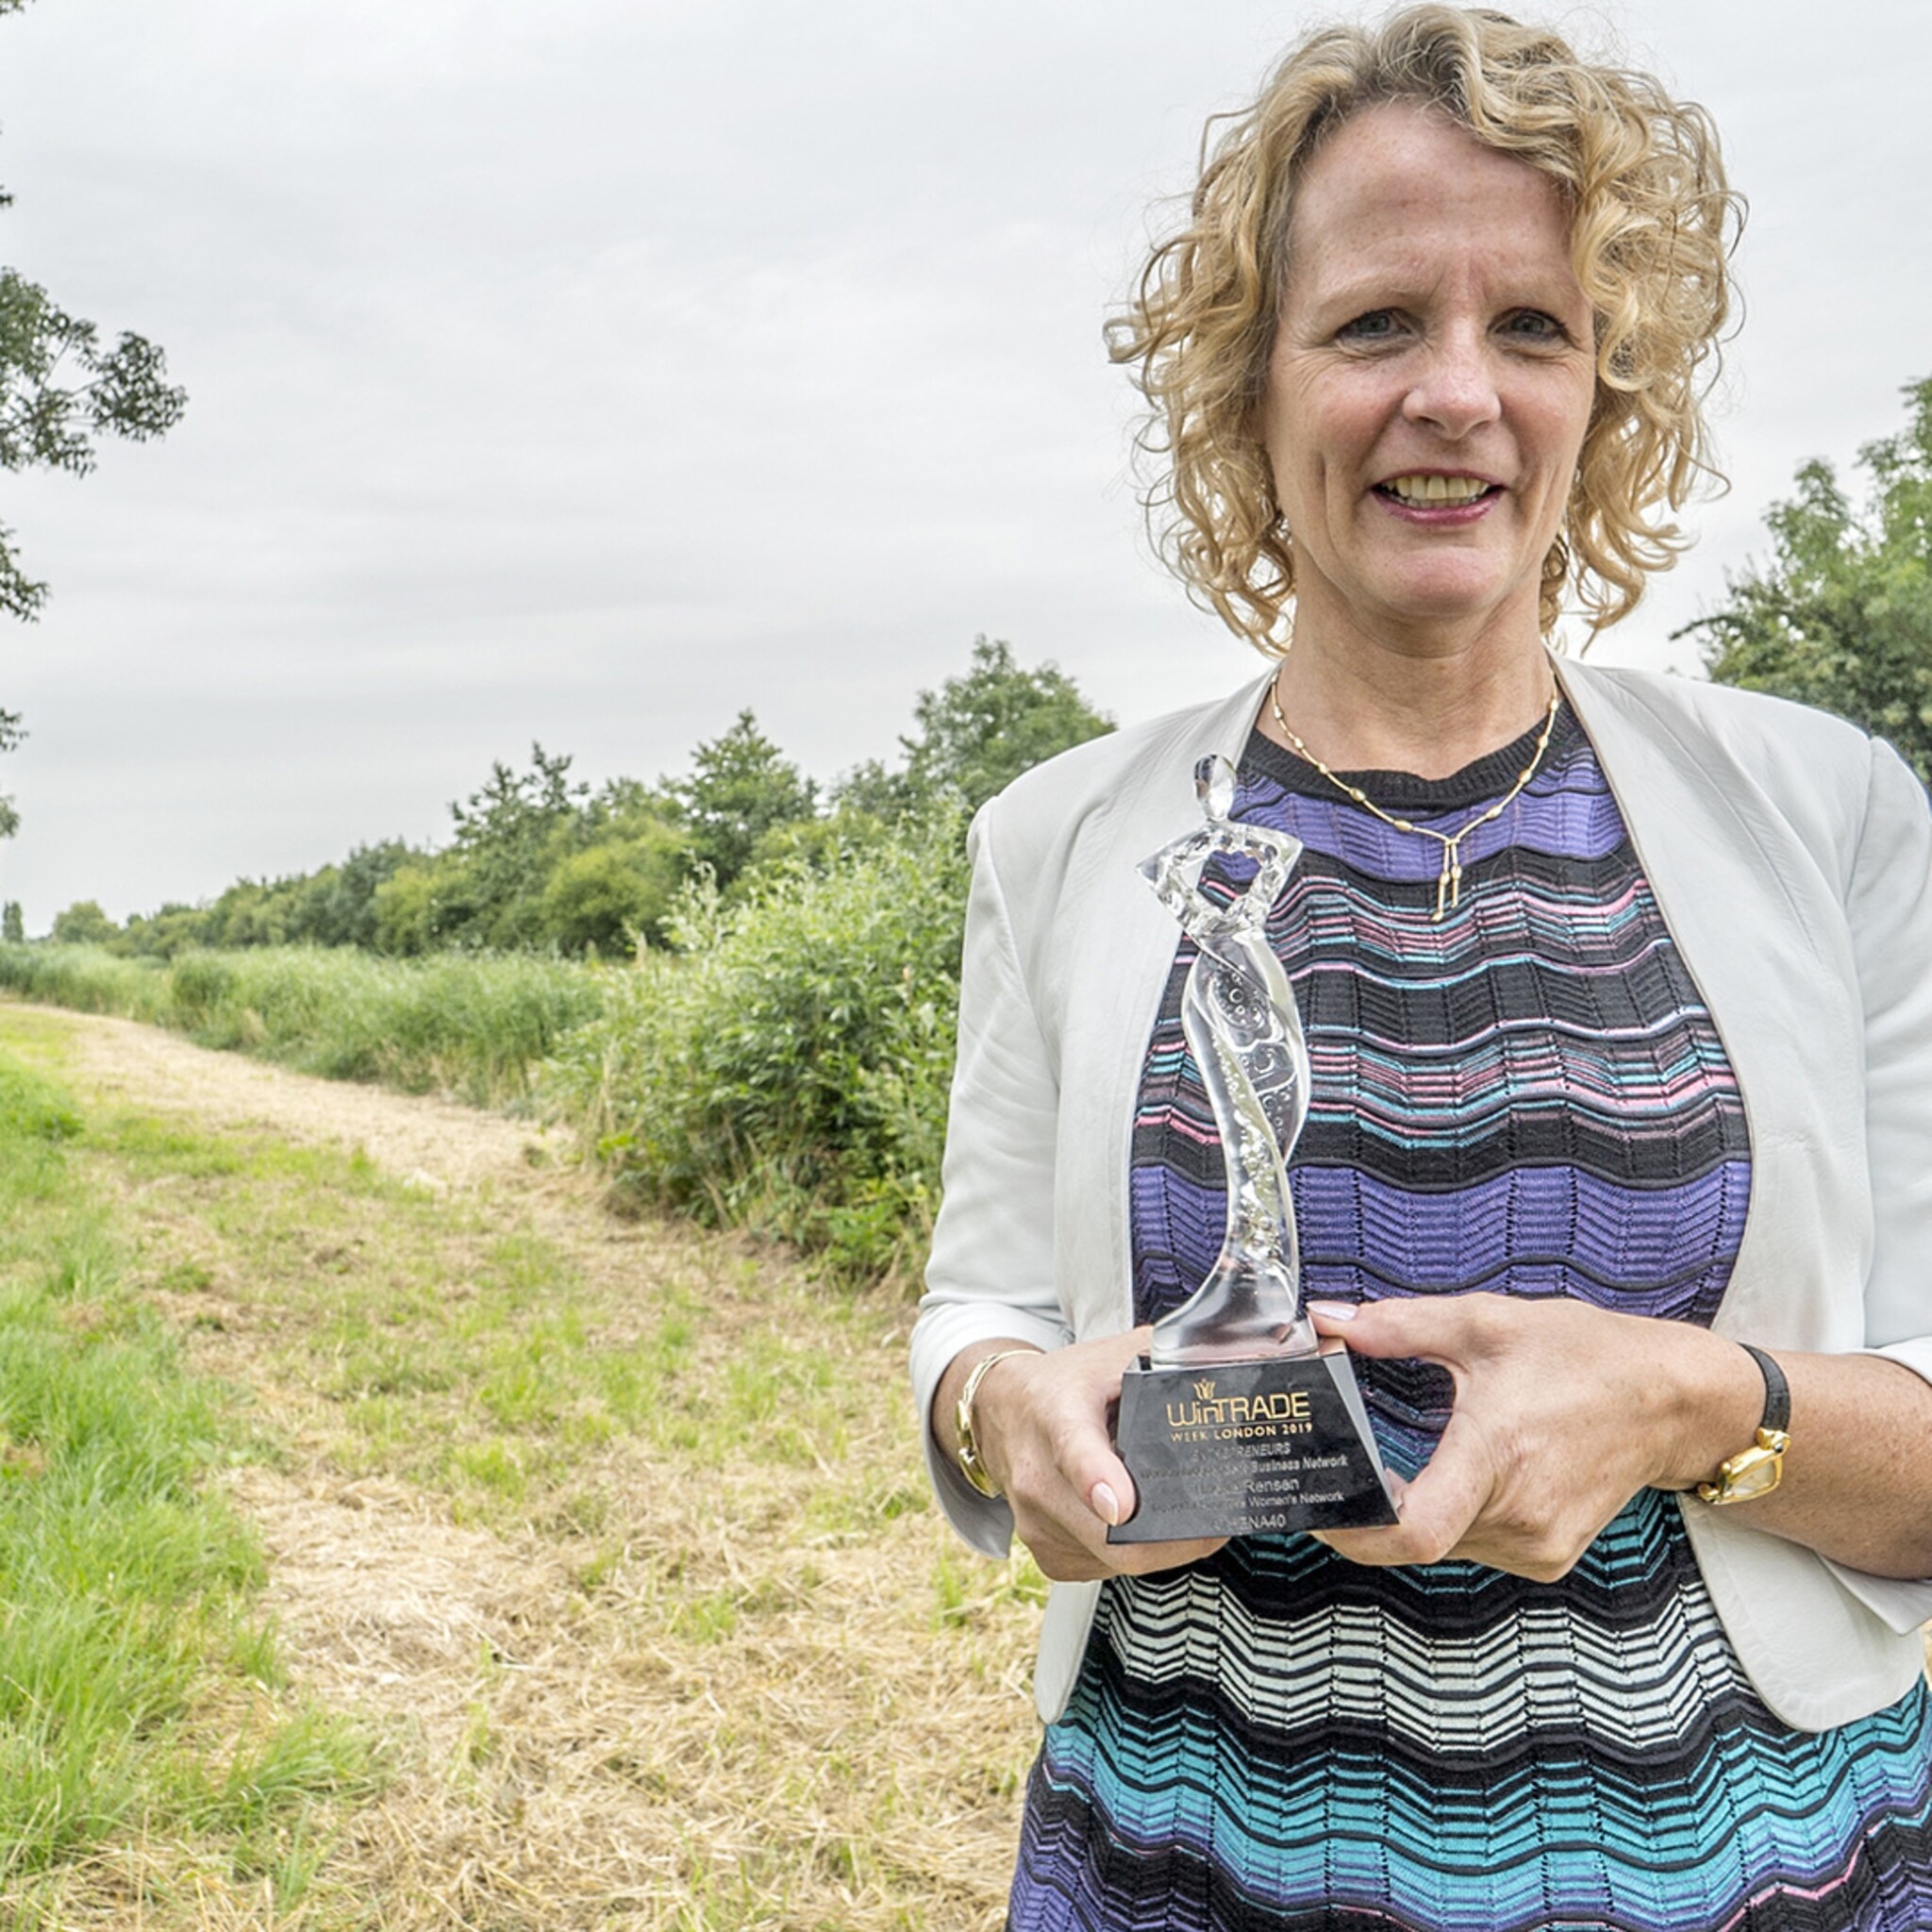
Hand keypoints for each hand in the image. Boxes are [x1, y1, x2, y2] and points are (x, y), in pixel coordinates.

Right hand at [970, 1328, 1228, 1581]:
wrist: (1003, 1410)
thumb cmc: (1069, 1383)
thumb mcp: (1116, 1354)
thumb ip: (1176, 1354)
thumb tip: (1253, 1356)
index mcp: (1057, 1414)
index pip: (1073, 1451)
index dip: (1096, 1480)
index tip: (1120, 1505)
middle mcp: (1037, 1474)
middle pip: (1105, 1533)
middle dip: (1172, 1537)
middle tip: (1219, 1521)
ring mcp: (1035, 1520)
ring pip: (1110, 1559)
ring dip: (1158, 1548)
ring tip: (1186, 1516)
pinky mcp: (1043, 1553)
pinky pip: (1101, 1570)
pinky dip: (1132, 1554)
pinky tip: (1145, 1527)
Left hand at [1306, 1293, 1757, 1581]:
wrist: (1672, 1400)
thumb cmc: (1587, 1357)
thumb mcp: (1487, 1323)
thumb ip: (1399, 1325)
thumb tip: (1328, 1321)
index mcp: (1498, 1454)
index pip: (1416, 1530)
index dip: (1354, 1529)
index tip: (1319, 1503)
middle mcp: (1520, 1513)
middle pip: (1415, 1537)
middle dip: (1370, 1506)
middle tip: (1341, 1467)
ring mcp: (1538, 1544)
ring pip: (1442, 1546)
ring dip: (1412, 1513)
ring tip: (1399, 1466)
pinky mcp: (1548, 1557)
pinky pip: (1474, 1548)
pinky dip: (1450, 1520)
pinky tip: (1453, 1479)